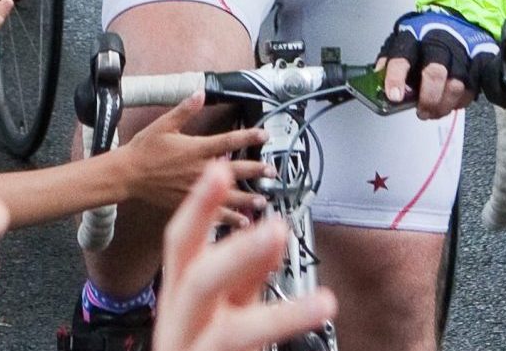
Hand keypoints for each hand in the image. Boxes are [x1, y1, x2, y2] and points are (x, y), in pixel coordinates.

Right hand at [113, 96, 268, 214]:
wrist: (127, 175)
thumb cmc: (144, 150)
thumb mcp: (164, 124)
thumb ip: (185, 109)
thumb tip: (200, 93)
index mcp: (196, 149)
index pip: (229, 141)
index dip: (249, 137)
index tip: (264, 135)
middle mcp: (198, 170)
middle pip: (234, 171)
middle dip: (255, 171)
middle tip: (272, 172)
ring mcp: (194, 189)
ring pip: (226, 196)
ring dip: (247, 199)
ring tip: (263, 200)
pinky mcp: (187, 202)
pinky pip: (211, 213)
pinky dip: (228, 219)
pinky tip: (241, 222)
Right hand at [153, 164, 334, 350]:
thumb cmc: (206, 347)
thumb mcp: (224, 307)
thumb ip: (245, 274)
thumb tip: (271, 233)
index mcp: (181, 299)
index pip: (181, 245)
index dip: (198, 208)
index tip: (220, 171)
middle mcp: (181, 326)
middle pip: (197, 284)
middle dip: (235, 255)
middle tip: (276, 229)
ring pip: (229, 335)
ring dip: (277, 318)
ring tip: (324, 303)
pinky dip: (284, 332)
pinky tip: (317, 319)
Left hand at [377, 8, 501, 118]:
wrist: (458, 18)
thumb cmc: (425, 36)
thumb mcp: (401, 41)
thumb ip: (388, 61)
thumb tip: (378, 82)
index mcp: (414, 35)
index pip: (402, 56)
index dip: (396, 78)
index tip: (394, 97)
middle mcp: (440, 41)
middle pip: (436, 73)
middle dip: (428, 99)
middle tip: (422, 111)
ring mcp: (462, 50)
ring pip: (457, 85)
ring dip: (444, 105)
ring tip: (435, 111)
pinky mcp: (480, 60)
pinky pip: (473, 88)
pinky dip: (461, 101)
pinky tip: (451, 102)